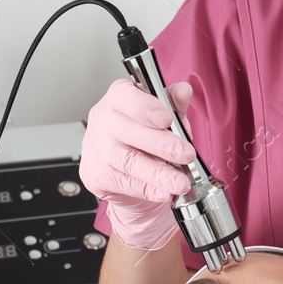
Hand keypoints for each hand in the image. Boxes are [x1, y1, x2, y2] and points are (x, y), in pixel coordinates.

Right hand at [80, 77, 195, 250]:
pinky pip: (125, 183)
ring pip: (128, 161)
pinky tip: (165, 191)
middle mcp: (103, 121)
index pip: (125, 96)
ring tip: (181, 181)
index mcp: (118, 99)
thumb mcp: (165, 117)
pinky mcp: (95, 175)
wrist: (129, 173)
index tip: (166, 118)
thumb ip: (174, 104)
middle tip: (186, 153)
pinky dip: (149, 189)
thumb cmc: (146, 138)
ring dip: (159, 173)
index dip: (145, 107)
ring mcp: (96, 149)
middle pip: (128, 131)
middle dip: (162, 144)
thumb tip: (183, 91)